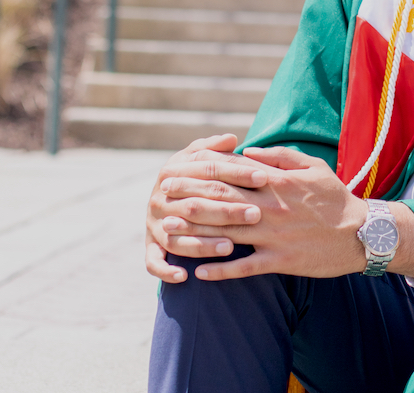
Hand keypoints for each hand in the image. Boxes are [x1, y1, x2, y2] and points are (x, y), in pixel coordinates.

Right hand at [144, 134, 268, 283]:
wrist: (165, 196)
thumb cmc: (193, 175)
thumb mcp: (199, 157)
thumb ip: (213, 148)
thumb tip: (230, 138)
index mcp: (172, 170)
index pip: (208, 170)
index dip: (237, 172)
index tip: (263, 177)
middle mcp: (159, 198)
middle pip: (195, 204)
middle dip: (227, 210)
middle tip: (256, 214)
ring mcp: (153, 223)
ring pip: (176, 237)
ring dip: (202, 244)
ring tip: (229, 246)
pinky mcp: (150, 246)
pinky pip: (153, 261)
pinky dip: (166, 270)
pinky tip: (184, 276)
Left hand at [173, 145, 368, 280]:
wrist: (362, 234)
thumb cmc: (336, 197)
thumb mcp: (311, 165)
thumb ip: (278, 156)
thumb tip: (246, 149)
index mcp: (276, 183)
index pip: (232, 175)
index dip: (202, 173)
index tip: (178, 170)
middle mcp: (271, 208)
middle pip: (222, 203)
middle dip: (189, 199)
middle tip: (162, 197)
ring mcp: (274, 237)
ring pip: (228, 234)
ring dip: (195, 233)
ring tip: (169, 231)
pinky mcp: (281, 261)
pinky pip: (245, 268)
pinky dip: (221, 271)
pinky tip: (199, 272)